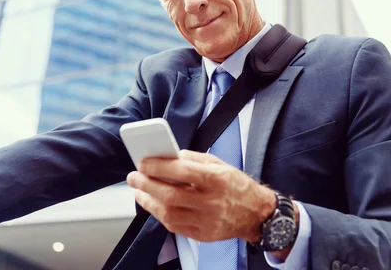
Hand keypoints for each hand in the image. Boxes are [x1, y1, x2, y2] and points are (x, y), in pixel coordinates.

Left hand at [126, 150, 276, 242]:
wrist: (256, 214)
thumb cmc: (235, 185)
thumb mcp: (219, 164)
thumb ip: (193, 159)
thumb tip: (167, 155)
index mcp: (217, 179)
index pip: (182, 171)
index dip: (158, 167)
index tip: (143, 163)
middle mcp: (212, 202)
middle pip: (171, 195)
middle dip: (146, 185)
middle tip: (133, 177)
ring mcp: (208, 221)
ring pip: (169, 214)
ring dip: (148, 202)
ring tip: (139, 191)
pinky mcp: (203, 235)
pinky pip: (175, 226)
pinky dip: (160, 214)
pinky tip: (153, 204)